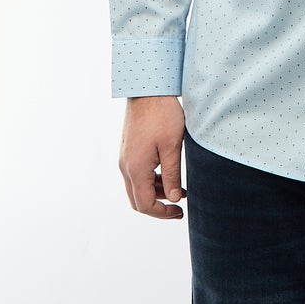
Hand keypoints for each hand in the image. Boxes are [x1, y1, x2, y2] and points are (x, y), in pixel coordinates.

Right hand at [119, 95, 185, 219]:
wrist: (147, 90)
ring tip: (178, 190)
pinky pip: (136, 173)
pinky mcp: (128, 149)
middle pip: (137, 199)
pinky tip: (167, 174)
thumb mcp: (172, 146)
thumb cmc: (162, 115)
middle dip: (158, 206)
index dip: (162, 213)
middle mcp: (125, 166)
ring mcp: (125, 157)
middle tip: (178, 207)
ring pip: (136, 186)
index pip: (145, 204)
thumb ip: (172, 175)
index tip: (179, 212)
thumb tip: (173, 199)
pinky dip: (151, 180)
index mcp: (135, 169)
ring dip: (156, 192)